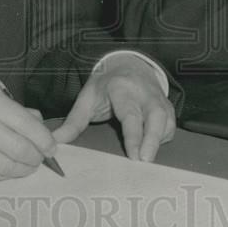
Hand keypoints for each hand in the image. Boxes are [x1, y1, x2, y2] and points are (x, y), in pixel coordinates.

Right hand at [0, 89, 56, 183]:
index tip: (51, 147)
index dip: (44, 139)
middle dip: (36, 158)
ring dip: (23, 170)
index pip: (26, 123)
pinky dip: (4, 175)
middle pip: (20, 148)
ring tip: (25, 166)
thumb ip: (17, 112)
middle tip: (39, 160)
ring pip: (10, 167)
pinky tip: (3, 168)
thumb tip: (44, 129)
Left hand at [53, 53, 174, 161]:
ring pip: (167, 119)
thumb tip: (56, 141)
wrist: (126, 64)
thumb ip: (74, 122)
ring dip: (160, 140)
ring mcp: (158, 98)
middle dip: (153, 139)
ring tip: (149, 159)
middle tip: (145, 161)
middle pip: (156, 116)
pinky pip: (171, 123)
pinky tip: (153, 148)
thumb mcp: (87, 98)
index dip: (134, 136)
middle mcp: (144, 92)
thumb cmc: (105, 84)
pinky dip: (165, 137)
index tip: (133, 156)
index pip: (130, 114)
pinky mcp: (167, 105)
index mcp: (122, 88)